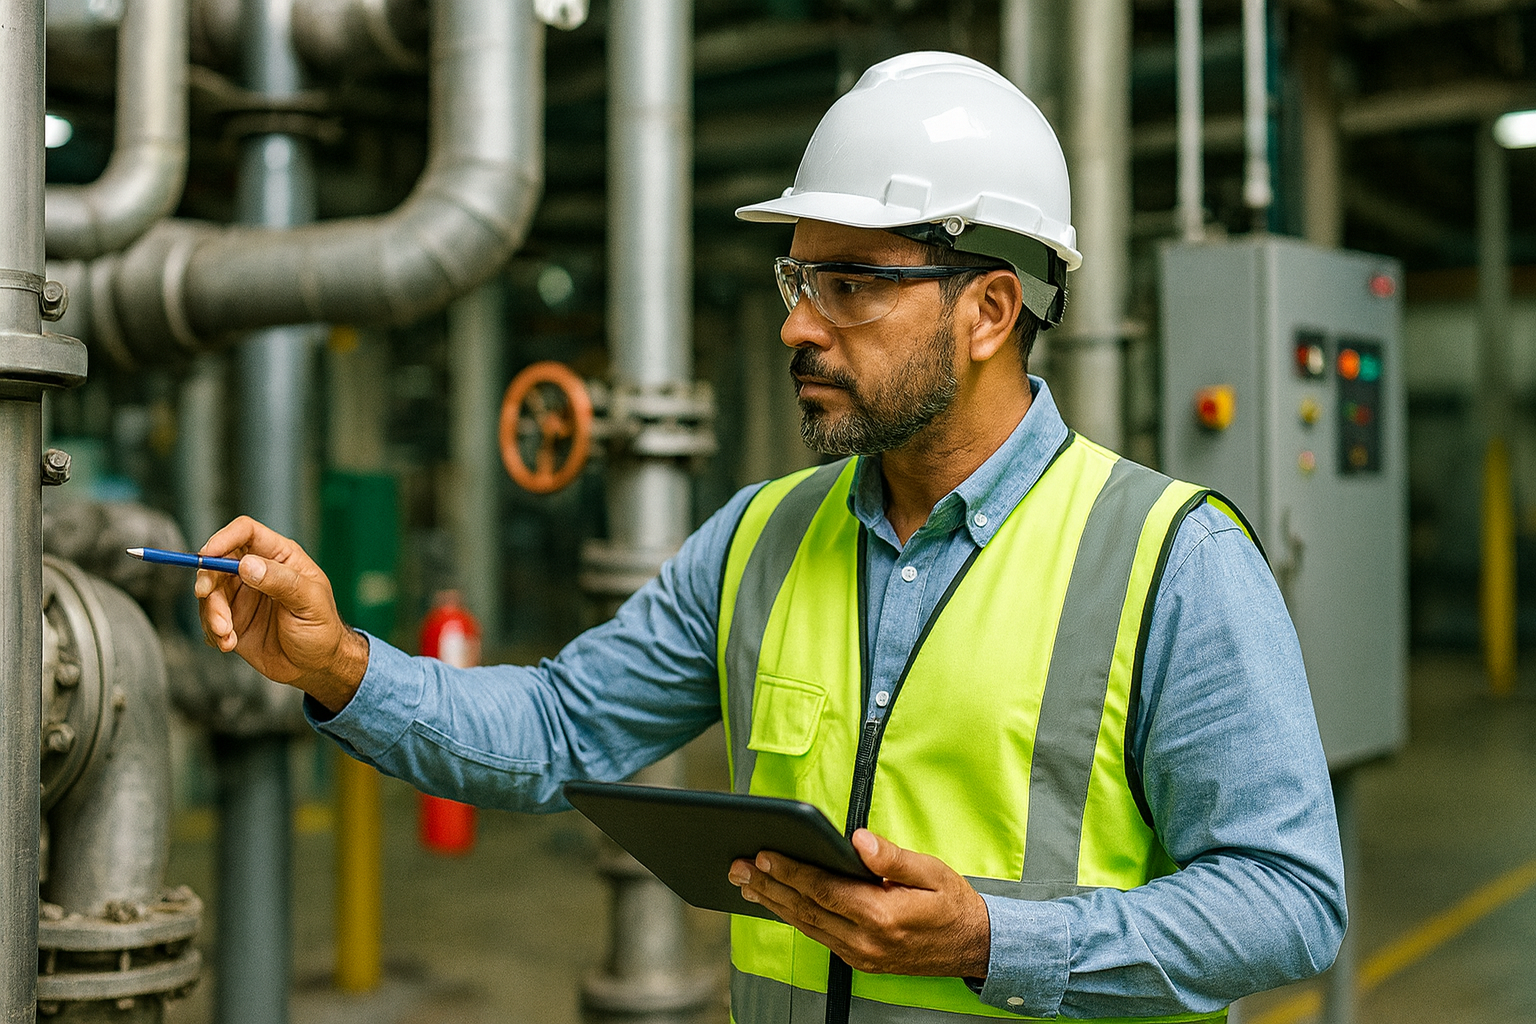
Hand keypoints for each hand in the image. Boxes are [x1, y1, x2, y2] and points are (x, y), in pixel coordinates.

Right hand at [194, 516, 367, 711]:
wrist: (316, 668)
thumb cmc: (322, 630)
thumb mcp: (309, 602)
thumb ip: (280, 581)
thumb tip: (246, 564)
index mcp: (281, 557)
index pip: (246, 532)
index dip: (223, 538)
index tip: (207, 556)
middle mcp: (257, 572)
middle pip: (218, 561)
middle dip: (208, 579)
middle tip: (206, 596)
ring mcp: (243, 596)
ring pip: (210, 592)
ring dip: (211, 612)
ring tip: (226, 634)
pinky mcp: (232, 620)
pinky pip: (209, 618)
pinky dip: (212, 631)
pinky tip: (229, 644)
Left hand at [728, 828, 990, 978]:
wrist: (974, 948)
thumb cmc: (953, 905)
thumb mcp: (931, 871)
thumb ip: (892, 856)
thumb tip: (858, 839)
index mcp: (882, 916)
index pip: (824, 890)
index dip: (790, 871)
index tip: (763, 853)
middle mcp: (866, 941)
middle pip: (806, 910)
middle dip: (768, 886)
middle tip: (737, 867)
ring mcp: (861, 955)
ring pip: (806, 926)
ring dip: (774, 903)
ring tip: (746, 884)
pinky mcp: (860, 961)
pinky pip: (819, 937)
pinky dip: (794, 918)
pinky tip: (778, 904)